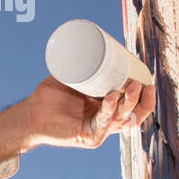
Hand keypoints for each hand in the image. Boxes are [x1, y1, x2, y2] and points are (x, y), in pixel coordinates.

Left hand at [23, 75, 155, 150]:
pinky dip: (108, 111)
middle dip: (143, 100)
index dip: (145, 96)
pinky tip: (110, 98)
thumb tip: (92, 41)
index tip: (148, 79)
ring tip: (131, 86)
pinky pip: (103, 125)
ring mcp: (99, 130)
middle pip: (135, 115)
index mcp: (107, 109)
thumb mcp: (72, 76)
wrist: (30, 113)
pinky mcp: (88, 137)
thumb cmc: (50, 96)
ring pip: (122, 119)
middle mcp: (106, 121)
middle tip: (144, 84)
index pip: (135, 106)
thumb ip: (83, 64)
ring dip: (129, 103)